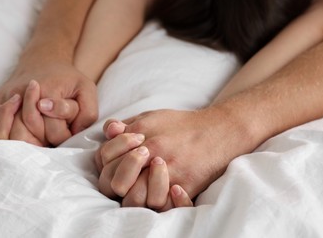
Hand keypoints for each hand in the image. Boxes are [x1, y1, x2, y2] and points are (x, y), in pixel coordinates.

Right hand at [0, 80, 80, 145]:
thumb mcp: (87, 90)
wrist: (43, 60)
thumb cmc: (68, 78)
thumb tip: (72, 132)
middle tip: (53, 131)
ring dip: (25, 140)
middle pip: (29, 137)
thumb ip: (87, 113)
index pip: (54, 133)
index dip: (65, 136)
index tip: (68, 128)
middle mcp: (21, 95)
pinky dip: (6, 135)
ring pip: (9, 136)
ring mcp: (4, 99)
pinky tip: (21, 131)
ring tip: (39, 132)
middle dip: (44, 141)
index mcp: (47, 92)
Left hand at [96, 108, 250, 208]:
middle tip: (130, 177)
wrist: (218, 129)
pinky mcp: (185, 186)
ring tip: (145, 187)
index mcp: (139, 137)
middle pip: (116, 183)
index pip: (104, 158)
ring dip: (136, 195)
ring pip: (136, 199)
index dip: (108, 161)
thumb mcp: (150, 117)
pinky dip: (161, 202)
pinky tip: (166, 191)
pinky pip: (164, 206)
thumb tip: (108, 131)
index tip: (121, 158)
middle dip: (117, 181)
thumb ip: (126, 124)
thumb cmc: (181, 124)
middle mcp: (151, 156)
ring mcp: (168, 173)